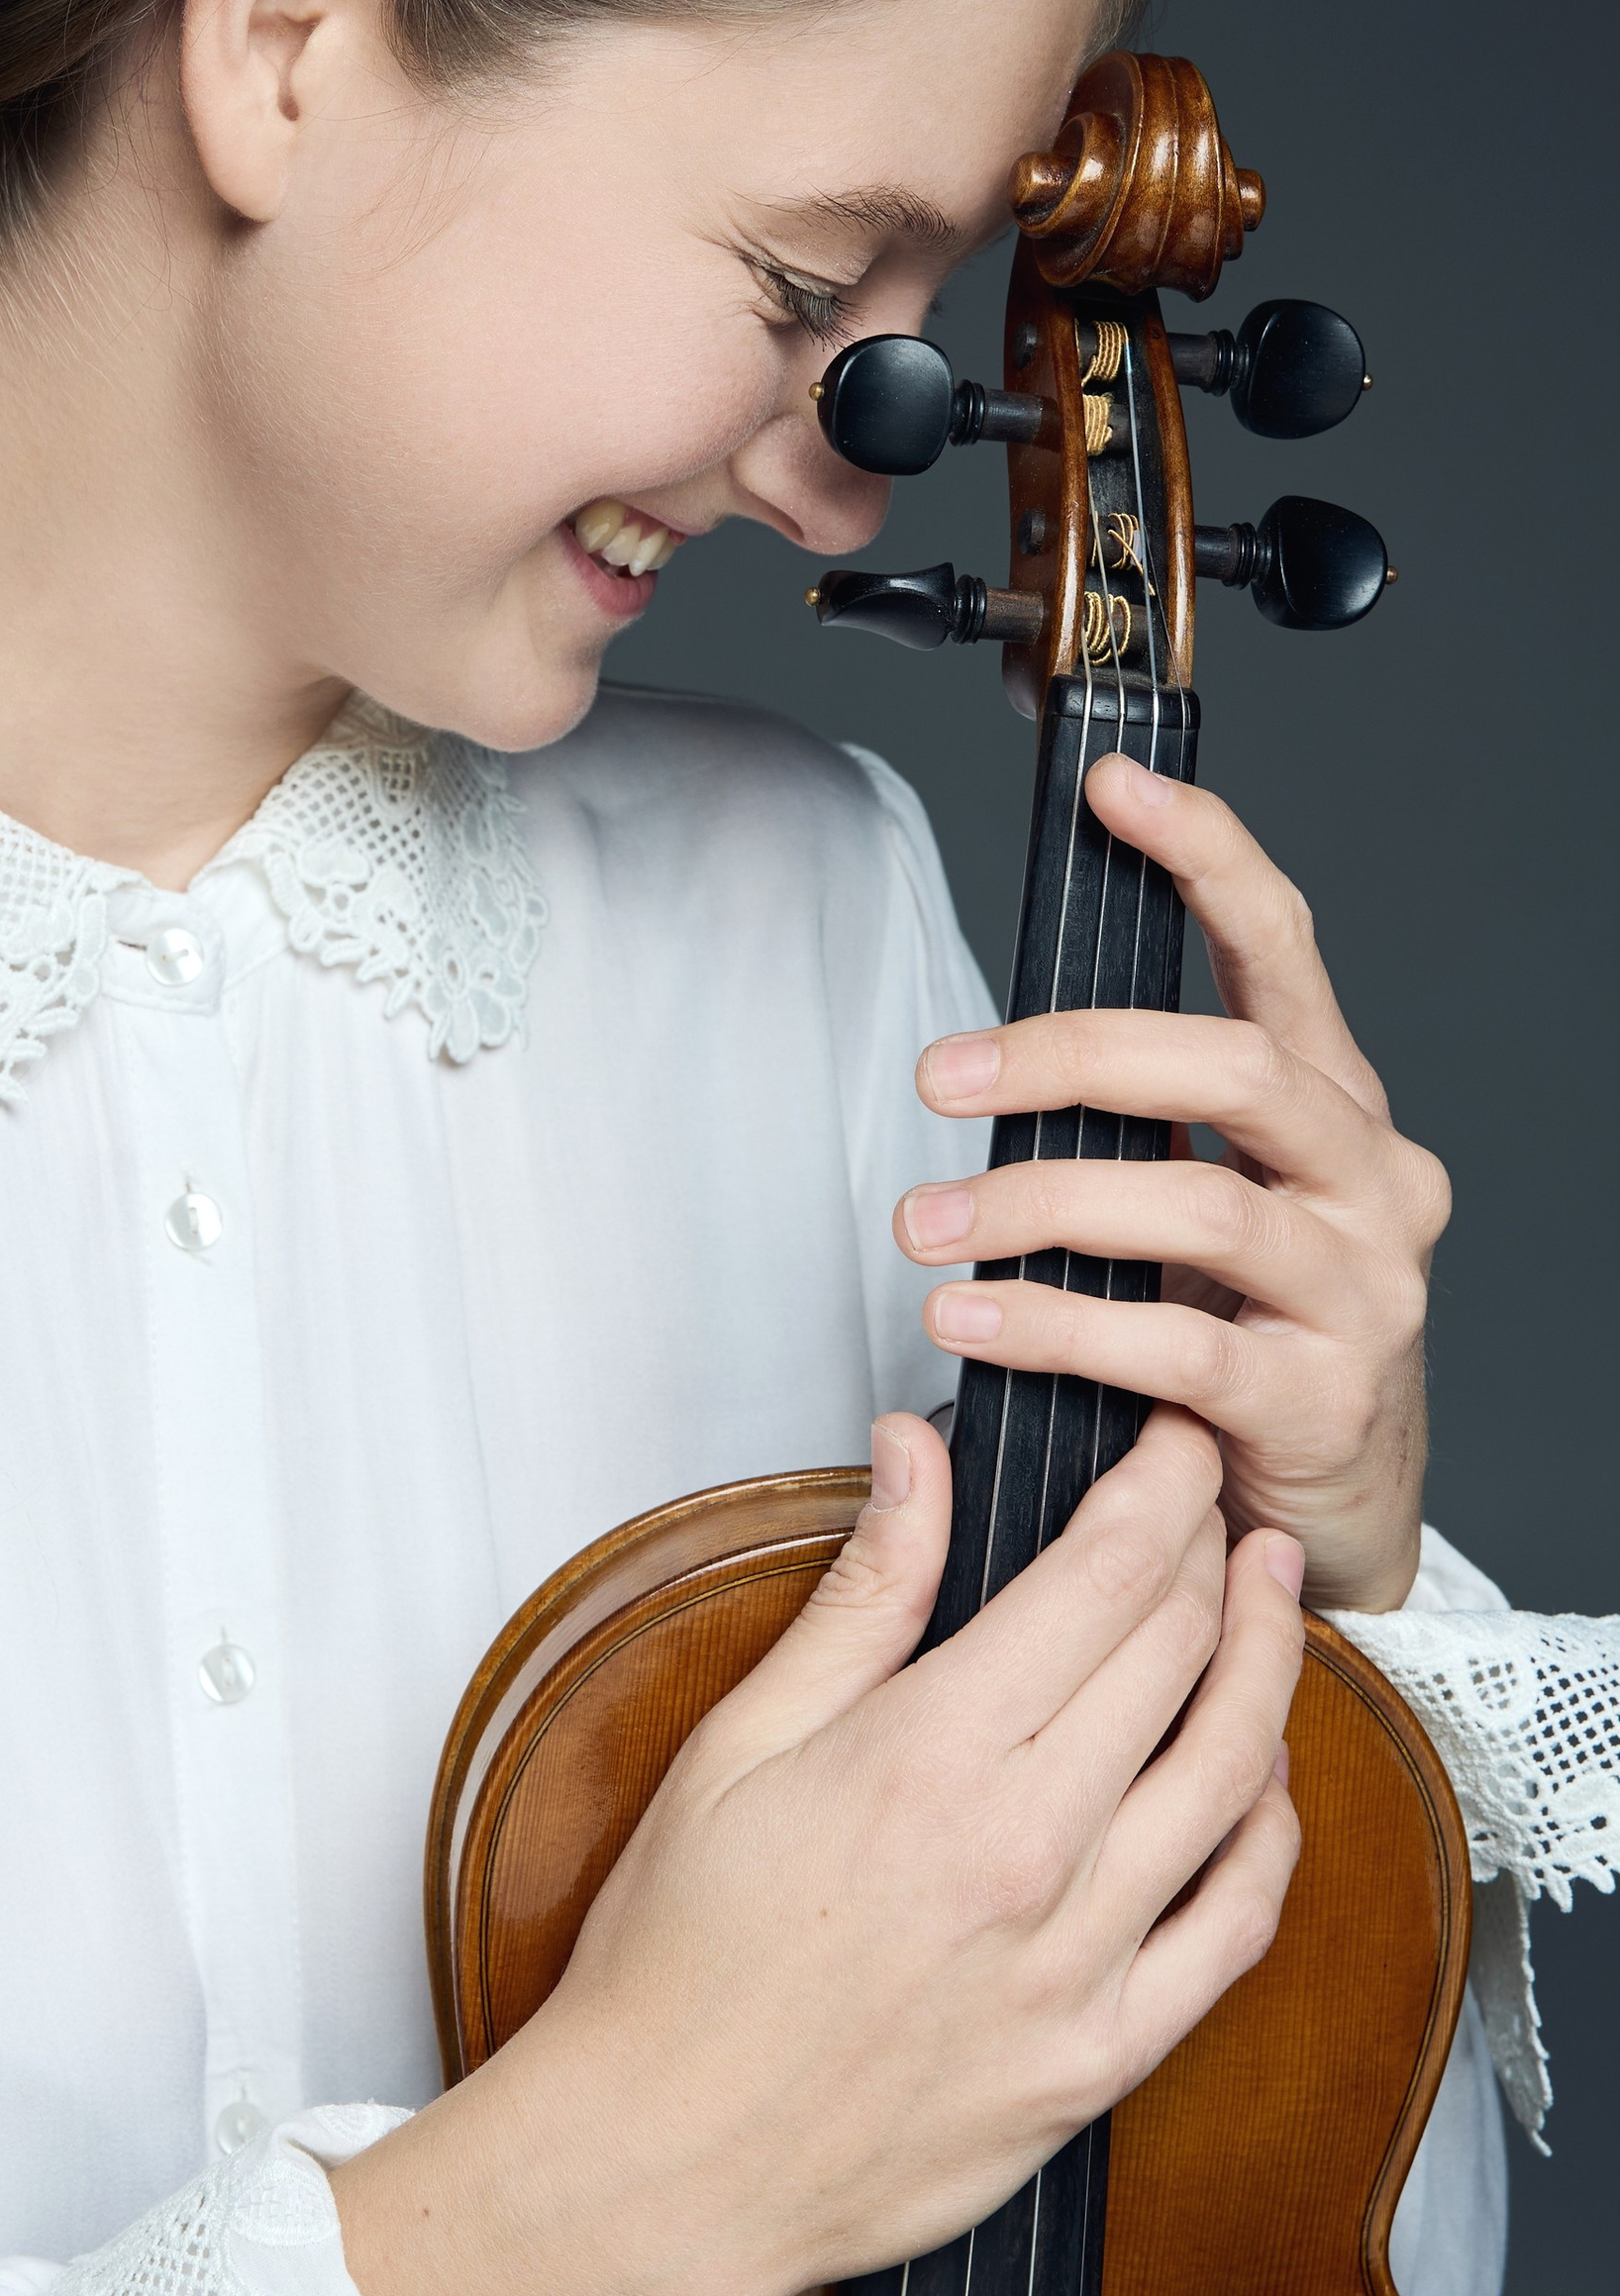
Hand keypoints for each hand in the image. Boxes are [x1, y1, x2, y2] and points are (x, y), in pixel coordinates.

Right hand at [332, 1411, 1302, 2295]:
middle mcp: (1028, 1850)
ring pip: (1234, 1777)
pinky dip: (1269, 1834)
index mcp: (932, 1755)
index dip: (1164, 1490)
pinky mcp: (1102, 2059)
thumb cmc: (678, 1956)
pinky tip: (1261, 1779)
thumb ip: (861, 1593)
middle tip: (1214, 1502)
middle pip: (1181, 1656)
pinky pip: (1236, 1928)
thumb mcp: (742, 1742)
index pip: (1106, 1580)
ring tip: (1269, 1599)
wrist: (668, 2159)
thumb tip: (913, 1456)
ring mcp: (1079, 1963)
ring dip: (1267, 1665)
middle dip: (1212, 1551)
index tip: (1176, 1446)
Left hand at [898, 751, 1447, 1613]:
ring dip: (1037, 1205)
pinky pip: (1177, 1344)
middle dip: (1071, 1055)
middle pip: (1232, 1067)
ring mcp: (1364, 1289)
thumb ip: (1141, 1127)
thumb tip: (986, 1057)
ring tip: (923, 1230)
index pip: (1283, 948)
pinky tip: (970, 1324)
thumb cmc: (1249, 1332)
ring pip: (1200, 1205)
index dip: (1206, 855)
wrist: (1335, 1507)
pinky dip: (1056, 1326)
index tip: (1115, 788)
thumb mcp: (1209, 1205)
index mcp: (1337, 1107)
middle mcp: (1373, 1180)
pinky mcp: (1323, 1397)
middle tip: (941, 1078)